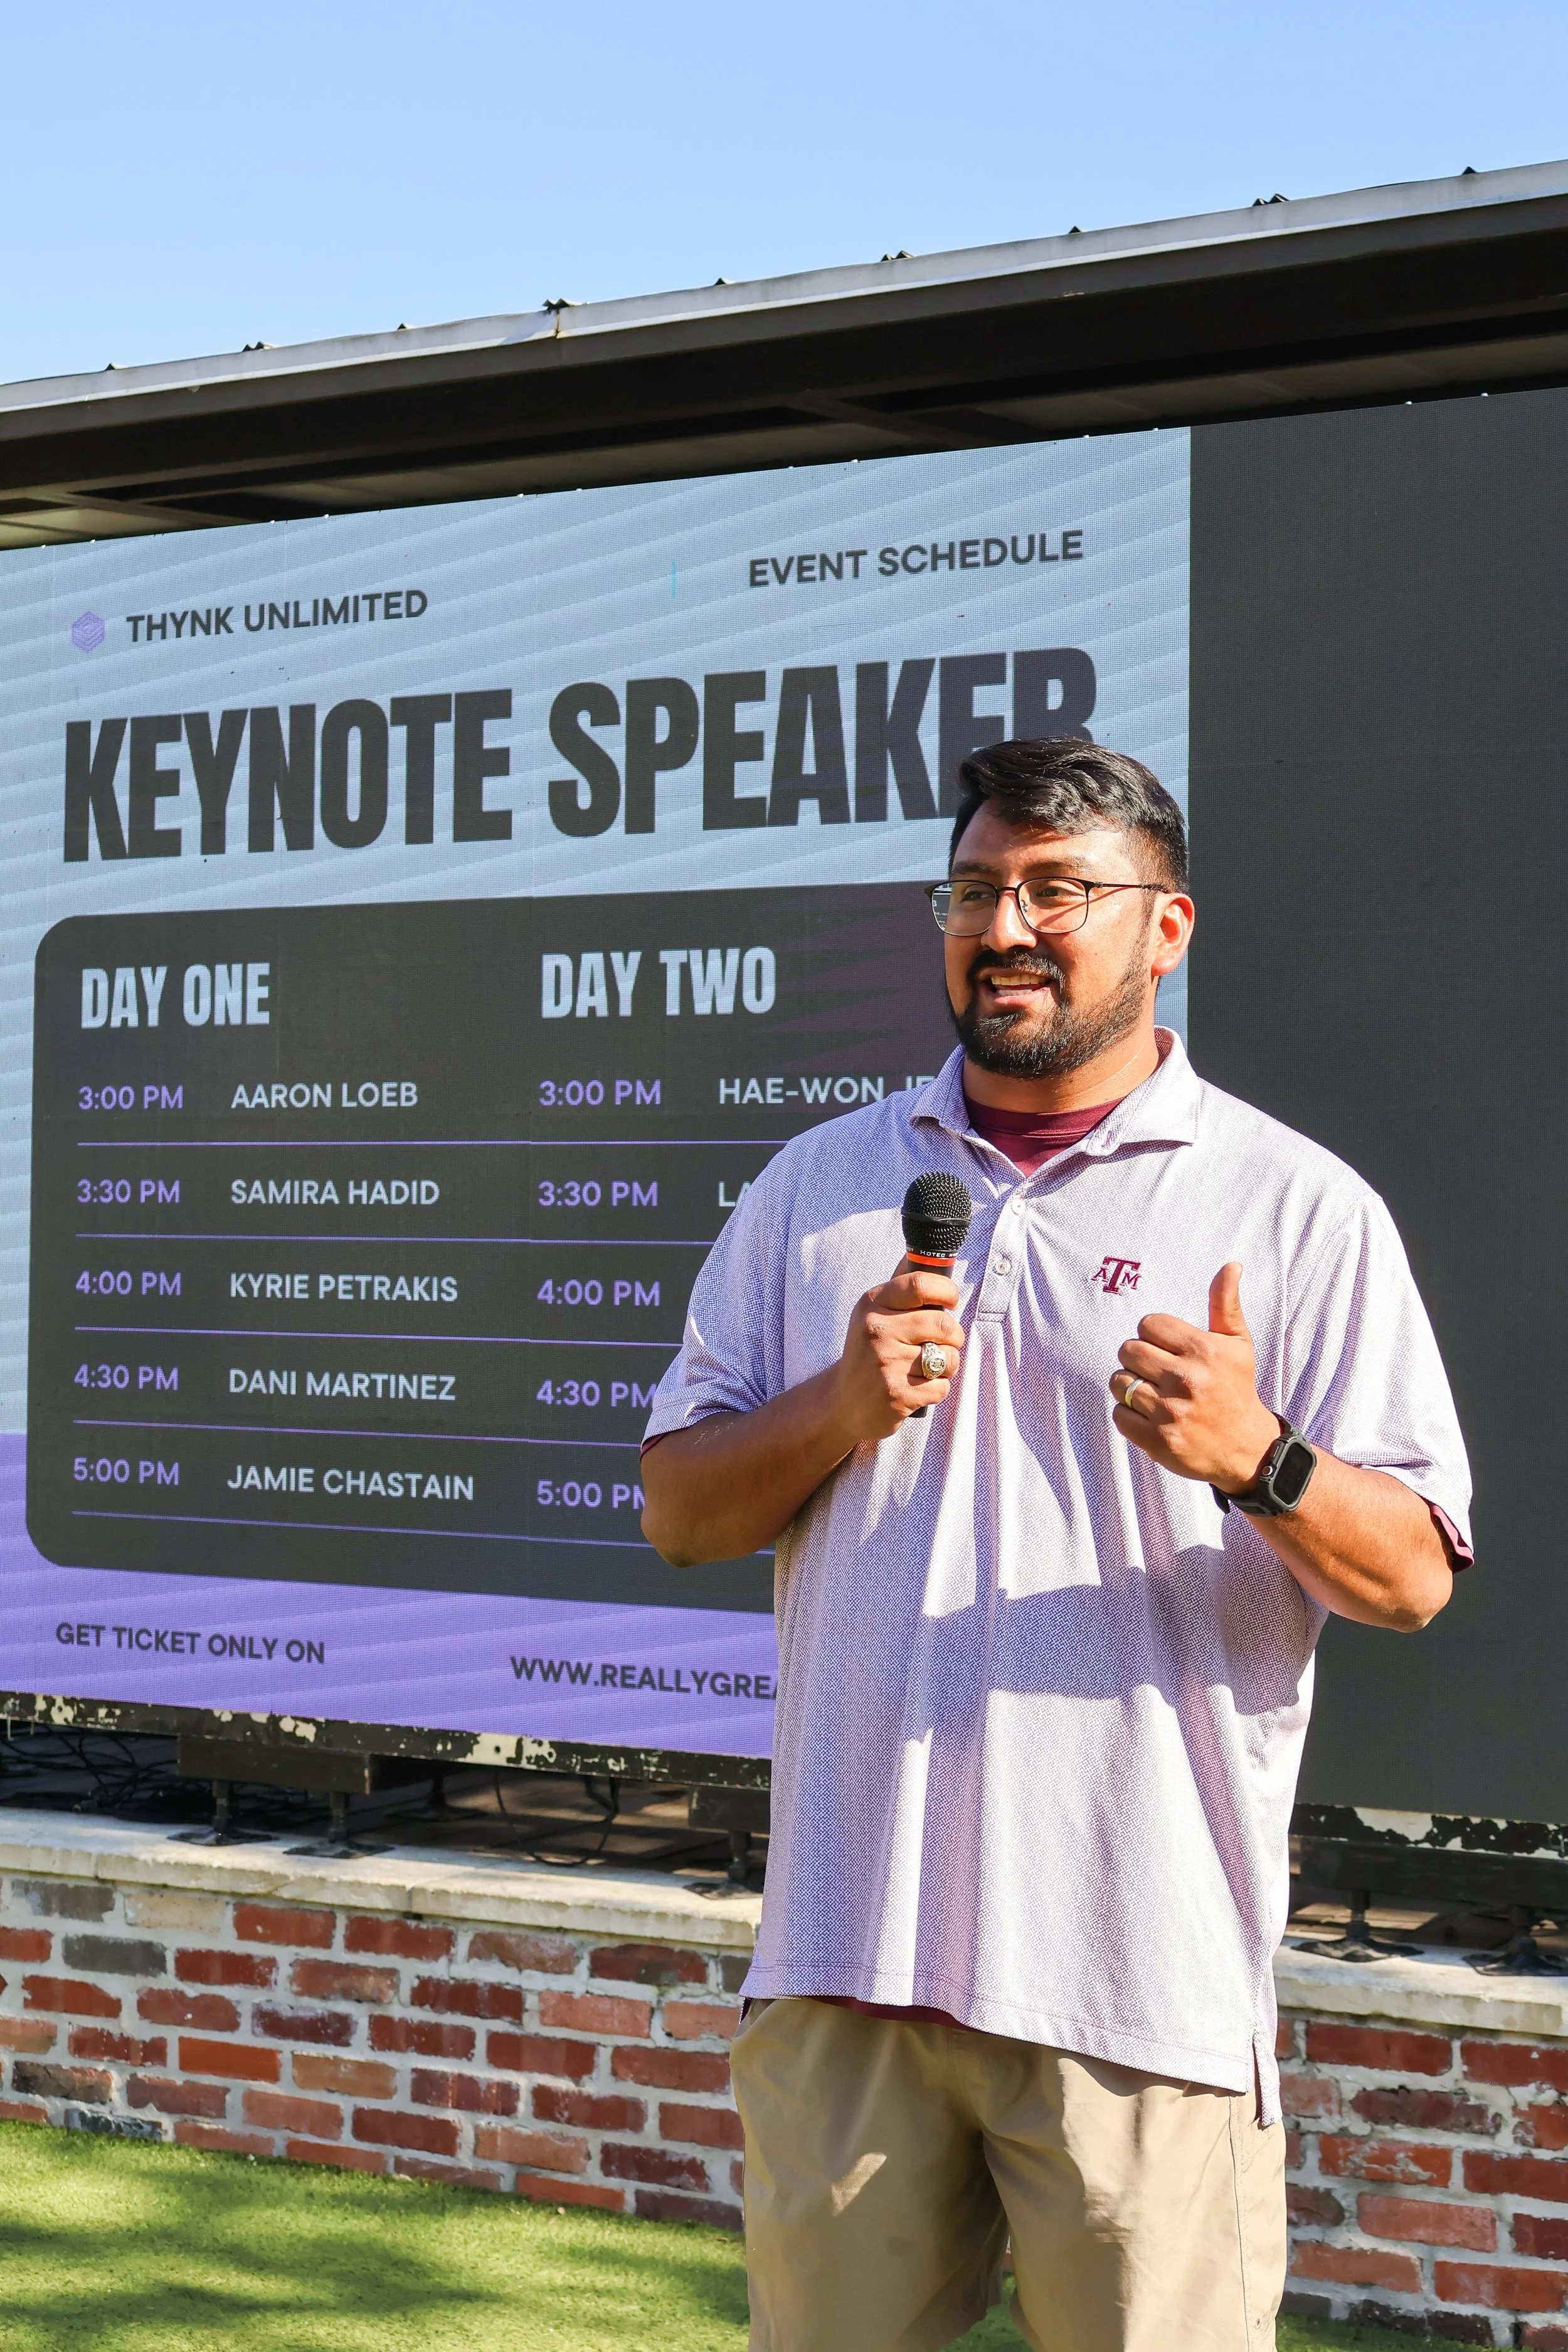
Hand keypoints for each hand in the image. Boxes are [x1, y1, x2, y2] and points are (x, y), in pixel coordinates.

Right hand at [826, 1269, 965, 1442]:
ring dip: (947, 1365)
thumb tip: (925, 1257)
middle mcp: (877, 1330)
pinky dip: (937, 1390)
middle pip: (944, 1323)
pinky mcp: (897, 1394)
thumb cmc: (867, 1353)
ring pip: (948, 1358)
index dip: (947, 1292)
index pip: (921, 1284)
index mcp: (873, 1304)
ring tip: (927, 1367)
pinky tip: (917, 1388)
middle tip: (942, 1342)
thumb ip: (900, 1289)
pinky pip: (942, 1386)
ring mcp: (886, 1363)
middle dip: (953, 1336)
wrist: (841, 1402)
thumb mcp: (872, 1314)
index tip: (950, 1302)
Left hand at [1109, 1261, 1280, 1490]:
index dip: (1154, 1335)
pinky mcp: (1158, 1441)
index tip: (1168, 1349)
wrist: (1247, 1449)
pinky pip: (1119, 1414)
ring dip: (1129, 1385)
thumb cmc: (1236, 1389)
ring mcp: (1170, 1412)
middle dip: (1139, 1358)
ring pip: (1119, 1381)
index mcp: (1203, 1351)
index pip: (1148, 1324)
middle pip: (1128, 1350)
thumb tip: (1231, 1265)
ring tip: (1152, 1392)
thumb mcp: (1237, 1344)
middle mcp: (1187, 1380)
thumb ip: (1225, 1304)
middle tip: (1158, 1371)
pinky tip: (1150, 1415)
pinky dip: (1128, 1414)